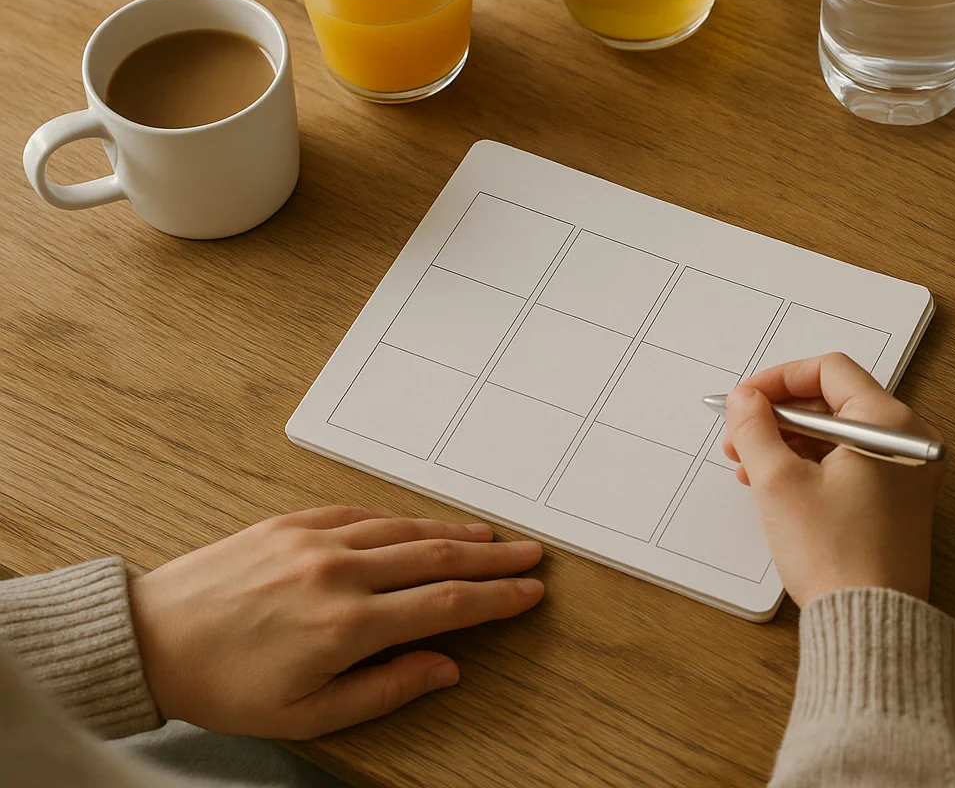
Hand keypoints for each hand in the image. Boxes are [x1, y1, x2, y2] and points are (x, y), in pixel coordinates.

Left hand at [128, 506, 543, 738]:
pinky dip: (401, 519)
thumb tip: (445, 668)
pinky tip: (421, 524)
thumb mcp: (307, 715)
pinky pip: (362, 514)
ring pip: (405, 529)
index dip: (495, 599)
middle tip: (530, 555)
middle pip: (437, 557)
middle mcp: (338, 573)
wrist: (149, 639)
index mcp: (347, 625)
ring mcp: (315, 541)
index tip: (528, 593)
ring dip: (455, 532)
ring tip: (491, 536)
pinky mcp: (291, 523)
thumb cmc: (223, 687)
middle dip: (492, 558)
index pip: (446, 604)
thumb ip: (386, 690)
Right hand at [723, 353, 944, 605]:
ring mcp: (905, 472)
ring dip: (789, 443)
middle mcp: (906, 439)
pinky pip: (850, 464)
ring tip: (748, 468)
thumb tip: (746, 401)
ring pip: (838, 435)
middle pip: (833, 402)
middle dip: (779, 416)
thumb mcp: (779, 482)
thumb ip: (755, 428)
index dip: (779, 379)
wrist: (869, 622)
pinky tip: (776, 485)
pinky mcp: (897, 501)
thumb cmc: (837, 556)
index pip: (829, 370)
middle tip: (739, 436)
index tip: (746, 400)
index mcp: (887, 422)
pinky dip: (811, 466)